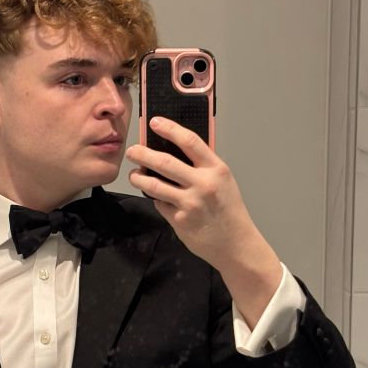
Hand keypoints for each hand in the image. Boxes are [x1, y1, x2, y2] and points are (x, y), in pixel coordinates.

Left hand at [126, 117, 282, 327]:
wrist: (236, 244)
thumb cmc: (230, 211)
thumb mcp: (224, 182)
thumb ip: (203, 167)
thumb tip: (174, 151)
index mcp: (216, 170)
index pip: (190, 141)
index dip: (169, 129)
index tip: (154, 122)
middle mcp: (203, 184)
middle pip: (164, 162)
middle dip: (142, 154)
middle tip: (132, 150)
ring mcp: (190, 203)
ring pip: (154, 184)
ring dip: (139, 178)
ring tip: (135, 174)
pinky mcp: (180, 220)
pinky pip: (160, 204)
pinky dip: (156, 199)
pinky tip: (158, 197)